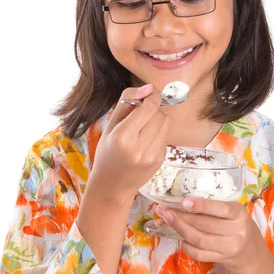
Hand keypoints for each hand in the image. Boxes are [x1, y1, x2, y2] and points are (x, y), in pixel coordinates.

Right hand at [86, 83, 171, 202]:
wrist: (112, 186)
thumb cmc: (108, 153)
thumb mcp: (110, 126)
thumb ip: (127, 103)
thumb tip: (148, 88)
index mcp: (122, 137)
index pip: (149, 108)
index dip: (152, 96)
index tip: (149, 93)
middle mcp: (138, 148)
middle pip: (159, 115)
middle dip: (153, 109)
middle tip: (141, 115)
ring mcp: (152, 156)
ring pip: (166, 124)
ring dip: (158, 120)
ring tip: (143, 127)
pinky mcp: (160, 160)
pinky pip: (166, 136)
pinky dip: (158, 133)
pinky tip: (146, 141)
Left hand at [157, 197, 270, 273]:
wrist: (251, 252)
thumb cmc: (237, 224)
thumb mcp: (234, 212)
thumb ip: (215, 207)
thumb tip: (183, 201)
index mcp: (239, 214)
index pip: (220, 209)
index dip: (201, 206)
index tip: (184, 201)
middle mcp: (237, 231)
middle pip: (205, 225)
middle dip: (182, 217)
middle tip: (165, 210)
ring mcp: (229, 247)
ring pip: (200, 240)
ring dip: (180, 230)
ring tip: (167, 220)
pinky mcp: (221, 259)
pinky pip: (199, 254)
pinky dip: (186, 245)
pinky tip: (179, 237)